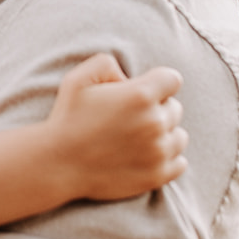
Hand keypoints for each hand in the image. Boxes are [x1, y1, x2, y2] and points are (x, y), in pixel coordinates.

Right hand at [47, 53, 187, 201]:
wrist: (58, 164)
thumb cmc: (66, 118)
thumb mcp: (78, 78)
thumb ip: (107, 63)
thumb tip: (128, 78)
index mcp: (140, 95)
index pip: (172, 79)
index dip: (157, 83)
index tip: (141, 91)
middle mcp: (155, 122)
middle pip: (175, 108)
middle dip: (157, 109)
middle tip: (130, 118)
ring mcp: (158, 151)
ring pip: (180, 136)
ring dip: (164, 135)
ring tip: (137, 138)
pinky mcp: (157, 175)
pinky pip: (180, 162)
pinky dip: (167, 158)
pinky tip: (145, 155)